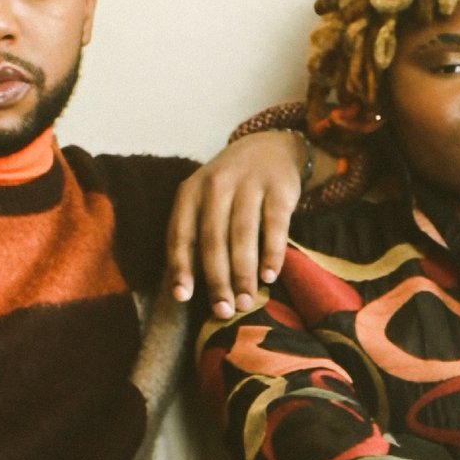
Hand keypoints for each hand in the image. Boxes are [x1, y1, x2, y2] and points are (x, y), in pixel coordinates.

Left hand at [168, 130, 310, 316]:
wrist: (269, 148)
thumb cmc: (229, 189)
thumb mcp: (203, 201)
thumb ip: (194, 235)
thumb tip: (183, 291)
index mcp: (190, 192)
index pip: (181, 233)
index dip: (180, 267)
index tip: (183, 297)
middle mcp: (216, 185)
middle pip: (213, 239)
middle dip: (218, 279)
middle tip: (224, 310)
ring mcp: (249, 184)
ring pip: (243, 235)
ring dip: (244, 273)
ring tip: (247, 301)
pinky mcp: (279, 188)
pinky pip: (275, 225)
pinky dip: (272, 253)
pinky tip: (270, 276)